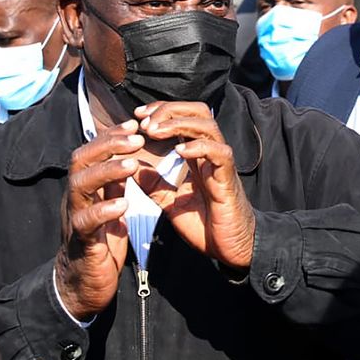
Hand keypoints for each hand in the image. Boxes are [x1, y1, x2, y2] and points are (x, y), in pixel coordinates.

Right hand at [55, 120, 143, 318]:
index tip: (134, 123)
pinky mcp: (81, 242)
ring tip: (132, 164)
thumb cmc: (99, 245)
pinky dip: (104, 211)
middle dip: (108, 146)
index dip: (110, 136)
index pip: (91, 152)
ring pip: (80, 186)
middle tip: (136, 138)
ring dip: (107, 171)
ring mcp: (75, 219)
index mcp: (84, 189)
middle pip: (80, 161)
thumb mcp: (109, 209)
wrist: (83, 286)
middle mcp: (75, 199)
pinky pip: (86, 222)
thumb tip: (127, 157)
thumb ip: (114, 185)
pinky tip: (123, 204)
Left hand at [133, 102, 255, 269]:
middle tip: (143, 120)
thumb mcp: (170, 202)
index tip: (136, 116)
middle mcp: (210, 154)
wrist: (230, 249)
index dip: (161, 111)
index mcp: (197, 156)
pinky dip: (199, 147)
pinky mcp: (228, 179)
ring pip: (207, 126)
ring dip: (178, 123)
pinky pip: (220, 153)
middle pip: (197, 112)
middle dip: (169, 110)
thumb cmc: (205, 224)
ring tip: (153, 131)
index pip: (183, 118)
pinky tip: (179, 151)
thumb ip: (152, 184)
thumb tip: (129, 168)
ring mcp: (221, 164)